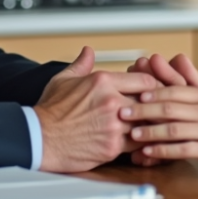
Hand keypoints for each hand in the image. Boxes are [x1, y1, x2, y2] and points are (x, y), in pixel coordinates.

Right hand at [34, 47, 158, 172]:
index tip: (152, 92)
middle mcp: (111, 101)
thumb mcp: (64, 80)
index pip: (145, 80)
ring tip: (150, 127)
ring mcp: (114, 125)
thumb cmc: (51, 110)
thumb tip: (88, 51)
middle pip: (150, 102)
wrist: (40, 138)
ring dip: (148, 126)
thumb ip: (81, 65)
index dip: (152, 86)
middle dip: (153, 107)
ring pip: (146, 124)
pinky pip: (137, 144)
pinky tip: (140, 142)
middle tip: (157, 110)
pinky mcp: (112, 146)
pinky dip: (140, 144)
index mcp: (103, 81)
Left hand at [124, 54, 192, 165]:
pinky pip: (183, 150)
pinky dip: (163, 151)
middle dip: (143, 110)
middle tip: (123, 112)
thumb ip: (194, 78)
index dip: (152, 92)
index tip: (133, 93)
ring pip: (173, 129)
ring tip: (132, 133)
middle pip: (170, 108)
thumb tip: (176, 57)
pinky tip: (149, 152)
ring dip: (150, 132)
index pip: (175, 91)